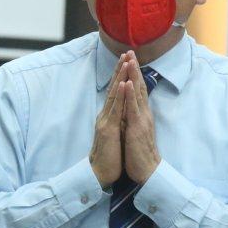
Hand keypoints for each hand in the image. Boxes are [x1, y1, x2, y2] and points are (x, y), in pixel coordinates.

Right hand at [90, 53, 129, 186]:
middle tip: (126, 52)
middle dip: (120, 70)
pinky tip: (122, 84)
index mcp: (109, 116)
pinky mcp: (108, 129)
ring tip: (125, 61)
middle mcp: (106, 115)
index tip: (128, 60)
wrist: (100, 174)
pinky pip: (115, 110)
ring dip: (119, 77)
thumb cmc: (109, 156)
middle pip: (113, 88)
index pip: (116, 92)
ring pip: (113, 94)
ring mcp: (105, 121)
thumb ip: (118, 120)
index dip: (121, 76)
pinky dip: (119, 95)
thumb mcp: (115, 134)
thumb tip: (123, 110)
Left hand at [122, 52, 161, 183]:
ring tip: (130, 60)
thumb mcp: (135, 131)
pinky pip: (133, 108)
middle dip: (134, 68)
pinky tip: (129, 82)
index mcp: (142, 114)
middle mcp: (143, 113)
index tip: (130, 59)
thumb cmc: (140, 154)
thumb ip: (133, 118)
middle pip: (140, 86)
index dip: (134, 74)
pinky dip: (131, 94)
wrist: (148, 172)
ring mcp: (141, 119)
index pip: (138, 90)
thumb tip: (128, 107)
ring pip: (138, 93)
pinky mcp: (137, 127)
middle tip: (131, 51)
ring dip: (134, 75)